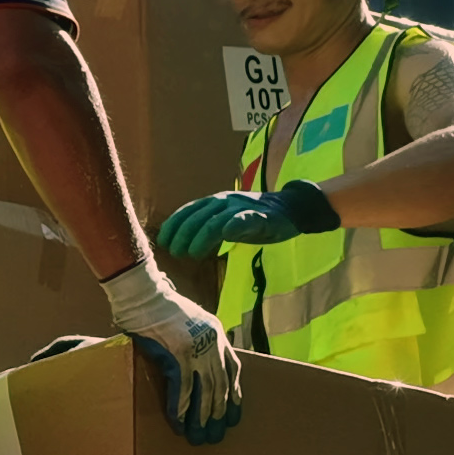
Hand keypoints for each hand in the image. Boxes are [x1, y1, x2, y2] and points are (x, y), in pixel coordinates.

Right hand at [102, 261, 243, 444]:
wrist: (142, 293)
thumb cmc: (157, 305)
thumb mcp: (188, 319)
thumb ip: (195, 338)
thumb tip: (190, 361)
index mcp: (217, 333)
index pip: (233, 369)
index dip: (233, 394)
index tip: (233, 413)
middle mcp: (212, 343)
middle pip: (220, 385)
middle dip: (219, 413)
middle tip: (216, 435)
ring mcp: (197, 349)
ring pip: (206, 391)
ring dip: (202, 417)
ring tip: (199, 436)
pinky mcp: (179, 354)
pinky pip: (182, 388)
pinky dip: (181, 407)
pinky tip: (179, 422)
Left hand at [155, 181, 339, 258]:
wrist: (290, 208)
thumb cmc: (253, 217)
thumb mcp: (225, 219)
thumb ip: (205, 226)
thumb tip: (178, 242)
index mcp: (214, 201)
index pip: (187, 211)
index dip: (173, 226)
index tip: (163, 242)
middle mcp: (225, 201)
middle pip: (198, 217)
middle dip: (183, 235)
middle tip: (176, 253)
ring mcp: (243, 207)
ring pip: (217, 220)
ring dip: (202, 237)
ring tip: (193, 254)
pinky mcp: (262, 216)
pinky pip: (246, 219)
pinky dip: (236, 225)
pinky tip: (227, 235)